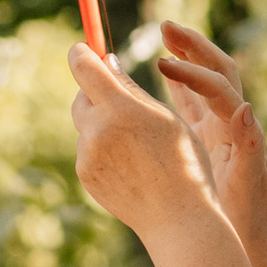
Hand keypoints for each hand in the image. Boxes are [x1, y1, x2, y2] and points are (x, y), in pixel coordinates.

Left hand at [67, 42, 209, 249]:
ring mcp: (87, 157)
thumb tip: (106, 63)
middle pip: (82, 97)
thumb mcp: (166, 117)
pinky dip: (104, 148)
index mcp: (120, 110)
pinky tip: (132, 164)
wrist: (177, 219)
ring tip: (139, 144)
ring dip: (103, 124)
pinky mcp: (85, 177)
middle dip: (96, 92)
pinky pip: (89, 151)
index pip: (84, 68)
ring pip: (87, 126)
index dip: (81, 54)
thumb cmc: (184, 162)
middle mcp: (96, 132)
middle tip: (121, 97)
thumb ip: (132, 89)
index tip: (83, 48)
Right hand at [154, 24, 266, 254]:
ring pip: (201, 83)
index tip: (162, 63)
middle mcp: (233, 121)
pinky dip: (177, 86)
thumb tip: (246, 107)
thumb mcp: (250, 184)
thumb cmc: (250, 216)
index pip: (219, 86)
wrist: (251, 239)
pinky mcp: (208, 140)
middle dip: (193, 46)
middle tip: (166, 27)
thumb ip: (251, 147)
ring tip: (162, 37)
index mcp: (240, 128)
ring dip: (184, 58)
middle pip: (216, 70)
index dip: (192, 72)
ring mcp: (219, 129)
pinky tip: (156, 75)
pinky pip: (191, 104)